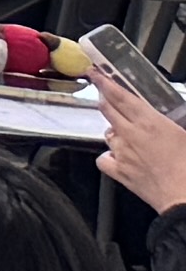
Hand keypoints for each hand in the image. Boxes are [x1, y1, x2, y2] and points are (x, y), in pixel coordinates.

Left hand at [107, 78, 185, 219]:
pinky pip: (103, 159)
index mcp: (149, 121)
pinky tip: (117, 156)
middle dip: (104, 98)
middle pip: (107, 109)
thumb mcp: (185, 134)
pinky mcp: (119, 172)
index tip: (94, 73)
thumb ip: (175, 122)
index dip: (104, 82)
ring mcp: (122, 153)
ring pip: (107, 133)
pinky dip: (108, 156)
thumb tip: (167, 121)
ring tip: (125, 132)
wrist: (185, 196)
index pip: (120, 96)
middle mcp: (130, 134)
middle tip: (103, 92)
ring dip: (114, 130)